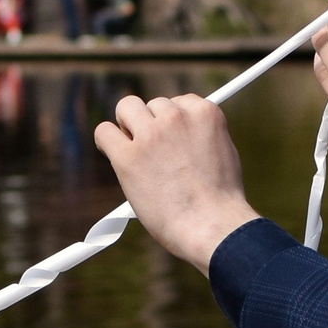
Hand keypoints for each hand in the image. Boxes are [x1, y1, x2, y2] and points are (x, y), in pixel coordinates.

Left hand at [93, 94, 260, 274]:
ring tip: (135, 155)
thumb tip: (182, 136)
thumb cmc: (218, 202)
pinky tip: (114, 156)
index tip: (168, 137)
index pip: (180, 101)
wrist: (211, 226)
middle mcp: (177, 117)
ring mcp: (151, 134)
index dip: (171, 121)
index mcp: (205, 114)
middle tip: (151, 150)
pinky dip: (106, 142)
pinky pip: (104, 132)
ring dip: (128, 128)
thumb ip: (202, 137)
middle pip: (152, 104)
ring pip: (127, 109)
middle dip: (150, 124)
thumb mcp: (223, 155)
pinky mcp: (128, 155)